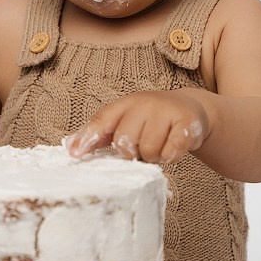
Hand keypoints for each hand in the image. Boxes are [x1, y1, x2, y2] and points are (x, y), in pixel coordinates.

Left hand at [64, 91, 207, 163]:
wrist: (188, 109)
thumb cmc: (150, 120)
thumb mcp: (124, 121)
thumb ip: (99, 134)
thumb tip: (71, 148)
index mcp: (123, 105)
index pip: (102, 120)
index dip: (88, 137)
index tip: (76, 155)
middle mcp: (143, 104)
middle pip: (125, 141)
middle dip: (133, 153)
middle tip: (142, 148)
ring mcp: (165, 111)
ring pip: (149, 150)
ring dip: (153, 156)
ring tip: (159, 146)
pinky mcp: (187, 122)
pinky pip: (172, 150)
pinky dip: (171, 156)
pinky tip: (172, 149)